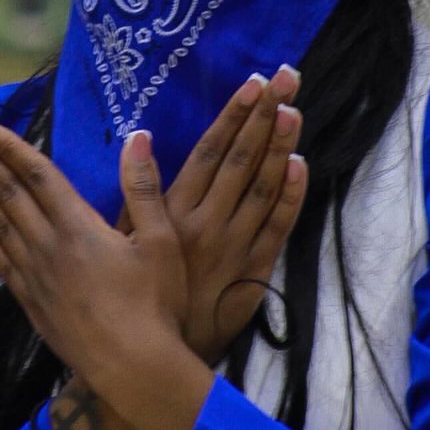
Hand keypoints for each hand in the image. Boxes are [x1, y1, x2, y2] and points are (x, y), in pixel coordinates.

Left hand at [0, 113, 188, 382]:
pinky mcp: (31, 300)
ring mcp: (35, 274)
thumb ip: (144, 186)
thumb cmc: (157, 306)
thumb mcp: (161, 241)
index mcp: (79, 227)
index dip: (5, 144)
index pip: (35, 173)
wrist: (134, 370)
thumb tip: (138, 135)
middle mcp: (48, 245)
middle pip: (4, 189)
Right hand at [162, 66, 306, 363]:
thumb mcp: (129, 236)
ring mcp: (235, 246)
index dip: (235, 116)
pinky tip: (300, 165)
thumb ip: (138, 188)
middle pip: (241, 160)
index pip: (211, 151)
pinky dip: (290, 196)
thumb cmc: (140, 289)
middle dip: (265, 116)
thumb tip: (139, 137)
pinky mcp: (254, 270)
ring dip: (280, 146)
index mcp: (175, 211)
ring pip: (262, 187)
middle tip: (286, 78)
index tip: (254, 84)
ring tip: (294, 109)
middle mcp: (207, 223)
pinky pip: (277, 228)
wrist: (158, 352)